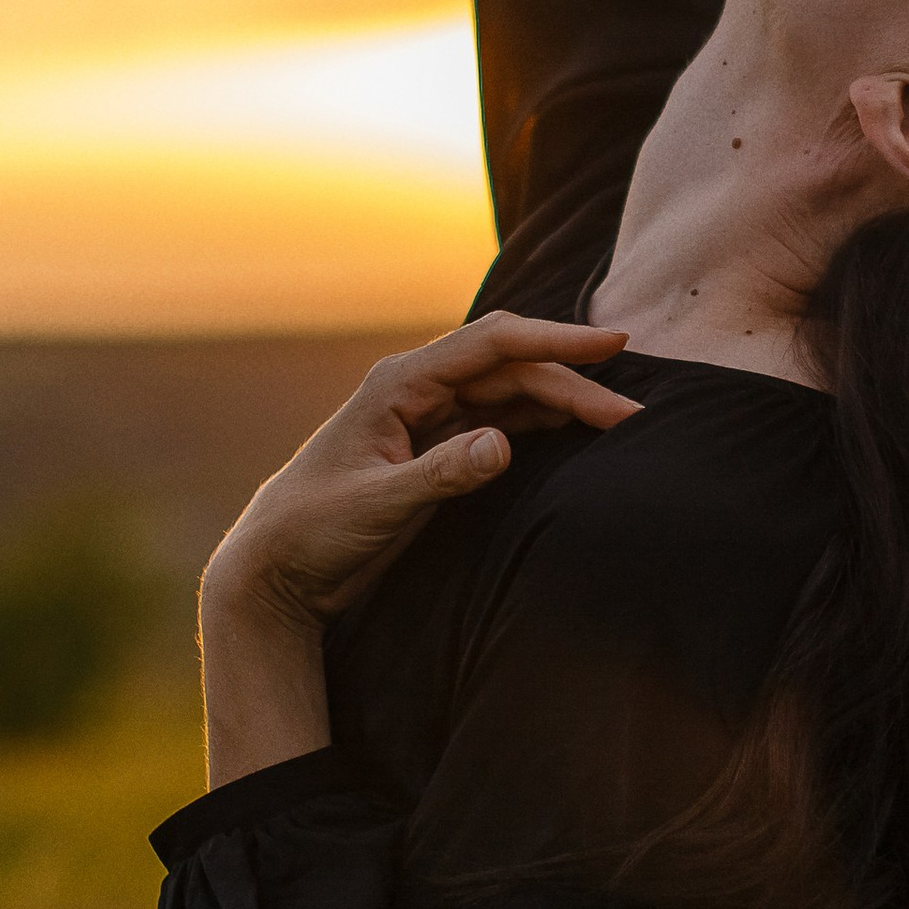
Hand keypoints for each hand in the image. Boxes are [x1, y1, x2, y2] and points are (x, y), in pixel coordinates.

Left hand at [204, 316, 640, 636]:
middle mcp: (418, 391)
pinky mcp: (436, 451)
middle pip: (513, 371)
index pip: (493, 346)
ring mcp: (429, 419)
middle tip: (633, 414)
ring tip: (620, 424)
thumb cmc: (312, 530)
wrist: (275, 568)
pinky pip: (501, 423)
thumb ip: (441, 474)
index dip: (556, 340)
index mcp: (400, 384)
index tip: (613, 343)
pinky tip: (577, 436)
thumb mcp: (376, 506)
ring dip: (564, 406)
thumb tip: (504, 443)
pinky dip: (541, 427)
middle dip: (574, 384)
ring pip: (512, 396)